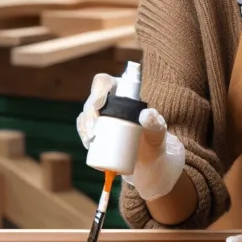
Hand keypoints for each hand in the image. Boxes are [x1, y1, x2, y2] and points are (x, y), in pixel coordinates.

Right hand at [76, 73, 185, 200]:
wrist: (150, 160)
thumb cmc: (155, 140)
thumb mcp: (158, 132)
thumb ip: (156, 123)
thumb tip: (145, 114)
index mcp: (124, 91)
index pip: (104, 82)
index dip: (97, 91)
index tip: (99, 107)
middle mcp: (110, 99)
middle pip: (92, 100)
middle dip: (89, 115)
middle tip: (95, 134)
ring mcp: (102, 114)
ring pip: (85, 114)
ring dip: (84, 127)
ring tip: (92, 142)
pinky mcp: (97, 128)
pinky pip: (84, 128)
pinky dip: (83, 135)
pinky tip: (88, 144)